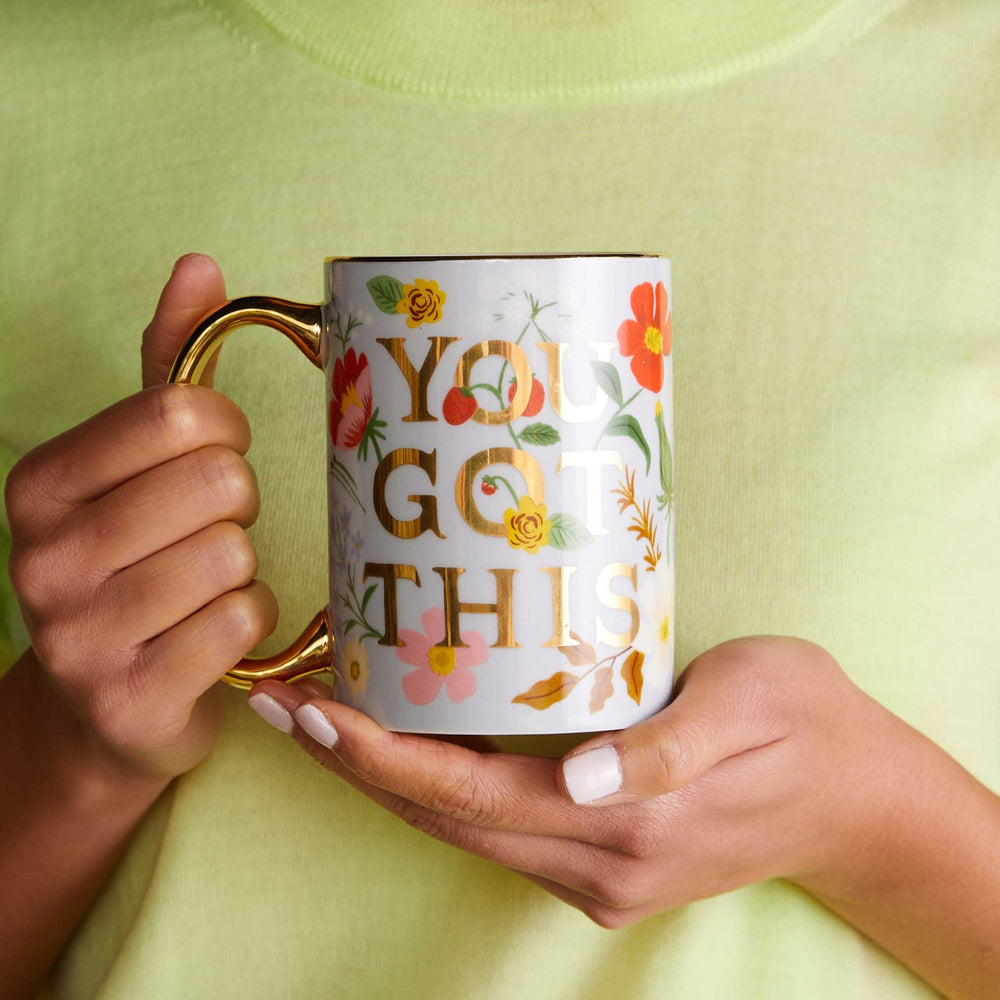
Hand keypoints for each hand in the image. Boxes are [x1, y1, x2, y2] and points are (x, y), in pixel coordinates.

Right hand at [4, 254, 277, 780]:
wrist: (105, 706)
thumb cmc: (136, 563)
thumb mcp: (136, 463)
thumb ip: (166, 363)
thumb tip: (199, 265)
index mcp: (39, 484)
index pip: (179, 414)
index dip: (224, 431)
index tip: (213, 455)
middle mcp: (43, 557)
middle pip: (216, 483)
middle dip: (236, 503)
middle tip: (213, 528)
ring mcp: (80, 636)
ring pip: (232, 556)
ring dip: (242, 568)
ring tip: (207, 584)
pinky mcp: (130, 700)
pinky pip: (240, 623)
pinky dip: (250, 622)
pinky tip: (214, 634)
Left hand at [247, 636, 900, 925]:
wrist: (857, 798)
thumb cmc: (806, 725)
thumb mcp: (749, 706)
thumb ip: (663, 748)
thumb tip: (574, 780)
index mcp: (627, 823)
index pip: (470, 797)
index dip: (381, 757)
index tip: (314, 713)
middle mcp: (597, 863)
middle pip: (444, 818)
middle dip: (354, 765)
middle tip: (283, 706)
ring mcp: (596, 873)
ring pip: (461, 828)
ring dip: (383, 776)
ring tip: (321, 716)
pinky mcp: (602, 859)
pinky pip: (494, 826)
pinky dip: (436, 784)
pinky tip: (407, 739)